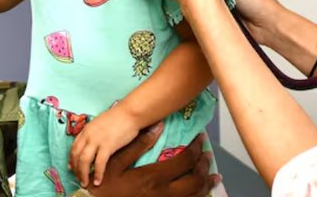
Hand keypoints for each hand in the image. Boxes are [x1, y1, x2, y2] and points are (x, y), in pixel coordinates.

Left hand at [69, 106, 140, 186]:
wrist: (130, 113)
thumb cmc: (118, 117)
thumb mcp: (100, 123)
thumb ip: (93, 133)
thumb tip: (92, 144)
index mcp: (86, 129)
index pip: (74, 147)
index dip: (71, 159)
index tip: (71, 167)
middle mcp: (88, 135)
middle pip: (76, 156)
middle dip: (76, 170)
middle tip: (79, 179)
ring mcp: (97, 140)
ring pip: (84, 161)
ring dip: (83, 174)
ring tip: (85, 183)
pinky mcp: (107, 146)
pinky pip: (99, 163)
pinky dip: (97, 173)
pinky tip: (98, 180)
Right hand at [85, 124, 215, 196]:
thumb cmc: (102, 188)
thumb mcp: (115, 164)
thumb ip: (137, 145)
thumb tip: (157, 127)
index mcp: (153, 178)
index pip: (185, 161)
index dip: (196, 149)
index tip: (200, 140)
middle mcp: (163, 194)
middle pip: (196, 181)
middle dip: (205, 167)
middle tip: (208, 156)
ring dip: (206, 186)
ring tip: (213, 177)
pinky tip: (200, 194)